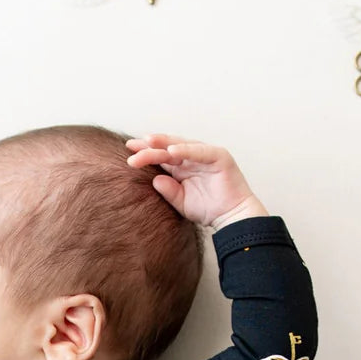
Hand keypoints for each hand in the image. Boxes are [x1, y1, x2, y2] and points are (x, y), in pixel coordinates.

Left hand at [125, 134, 268, 229]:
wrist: (231, 218)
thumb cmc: (208, 210)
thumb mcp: (182, 202)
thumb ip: (168, 191)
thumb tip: (154, 180)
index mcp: (182, 167)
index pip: (161, 156)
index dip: (146, 153)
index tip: (129, 154)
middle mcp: (192, 158)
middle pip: (167, 148)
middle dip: (150, 146)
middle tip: (132, 146)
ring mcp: (205, 155)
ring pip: (181, 146)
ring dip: (164, 143)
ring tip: (148, 142)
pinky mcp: (219, 156)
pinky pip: (199, 151)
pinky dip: (186, 150)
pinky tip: (171, 152)